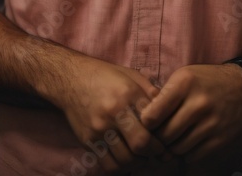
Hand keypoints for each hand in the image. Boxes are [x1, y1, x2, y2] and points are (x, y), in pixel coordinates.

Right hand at [55, 57, 171, 171]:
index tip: (166, 141)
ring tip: (142, 156)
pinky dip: (120, 167)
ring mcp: (98, 129)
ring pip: (125, 159)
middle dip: (153, 152)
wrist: (71, 79)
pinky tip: (125, 158)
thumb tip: (170, 109)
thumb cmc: (106, 76)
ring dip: (138, 161)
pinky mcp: (88, 141)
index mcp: (127, 94)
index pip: (152, 124)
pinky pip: (108, 165)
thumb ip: (150, 92)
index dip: (162, 136)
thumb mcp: (131, 75)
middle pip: (140, 145)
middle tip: (156, 152)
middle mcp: (113, 113)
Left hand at [140, 63, 241, 161]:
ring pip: (177, 148)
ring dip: (169, 148)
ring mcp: (210, 124)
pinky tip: (184, 143)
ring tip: (169, 140)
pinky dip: (184, 153)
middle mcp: (198, 104)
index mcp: (185, 84)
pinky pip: (192, 155)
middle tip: (154, 136)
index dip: (145, 123)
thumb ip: (163, 95)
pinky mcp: (219, 139)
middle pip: (164, 135)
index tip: (145, 123)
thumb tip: (141, 118)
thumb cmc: (205, 80)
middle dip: (156, 138)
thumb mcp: (183, 76)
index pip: (152, 115)